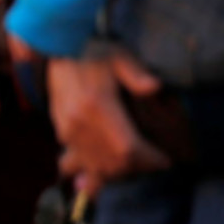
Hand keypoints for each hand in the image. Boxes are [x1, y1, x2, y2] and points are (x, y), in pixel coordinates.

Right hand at [47, 47, 168, 196]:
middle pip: (113, 163)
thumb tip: (156, 87)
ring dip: (119, 173)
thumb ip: (137, 73)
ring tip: (136, 167)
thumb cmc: (93, 51)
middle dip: (138, 168)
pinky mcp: (61, 132)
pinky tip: (110, 170)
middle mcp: (80, 124)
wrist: (57, 50)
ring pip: (96, 167)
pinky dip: (97, 169)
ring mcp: (68, 131)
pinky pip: (80, 161)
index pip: (127, 148)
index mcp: (97, 106)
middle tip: (155, 162)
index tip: (166, 160)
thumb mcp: (119, 56)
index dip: (149, 159)